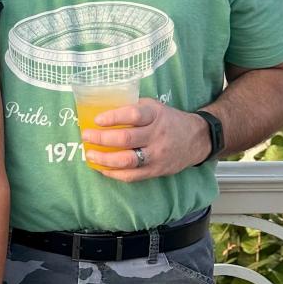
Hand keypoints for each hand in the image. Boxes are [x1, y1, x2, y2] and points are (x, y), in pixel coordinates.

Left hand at [81, 98, 211, 180]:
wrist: (196, 139)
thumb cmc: (168, 120)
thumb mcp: (155, 107)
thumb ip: (134, 108)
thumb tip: (103, 110)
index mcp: (156, 115)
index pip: (133, 115)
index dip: (113, 117)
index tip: (97, 120)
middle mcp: (157, 135)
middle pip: (126, 139)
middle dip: (101, 138)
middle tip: (86, 136)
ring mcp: (157, 155)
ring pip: (127, 160)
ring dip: (104, 159)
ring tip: (90, 154)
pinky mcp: (156, 170)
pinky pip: (132, 176)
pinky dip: (114, 173)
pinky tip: (102, 168)